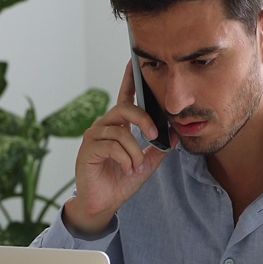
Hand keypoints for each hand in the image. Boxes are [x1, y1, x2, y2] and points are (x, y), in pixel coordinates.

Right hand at [63, 60, 168, 235]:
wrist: (103, 203)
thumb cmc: (120, 181)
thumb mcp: (146, 163)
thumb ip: (158, 148)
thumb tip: (174, 134)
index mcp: (118, 126)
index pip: (124, 98)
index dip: (129, 79)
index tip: (134, 61)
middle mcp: (104, 127)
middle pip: (124, 109)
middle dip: (143, 119)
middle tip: (154, 134)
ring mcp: (94, 136)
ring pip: (121, 132)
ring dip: (135, 151)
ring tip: (136, 166)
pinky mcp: (88, 149)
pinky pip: (112, 146)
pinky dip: (125, 159)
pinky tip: (126, 169)